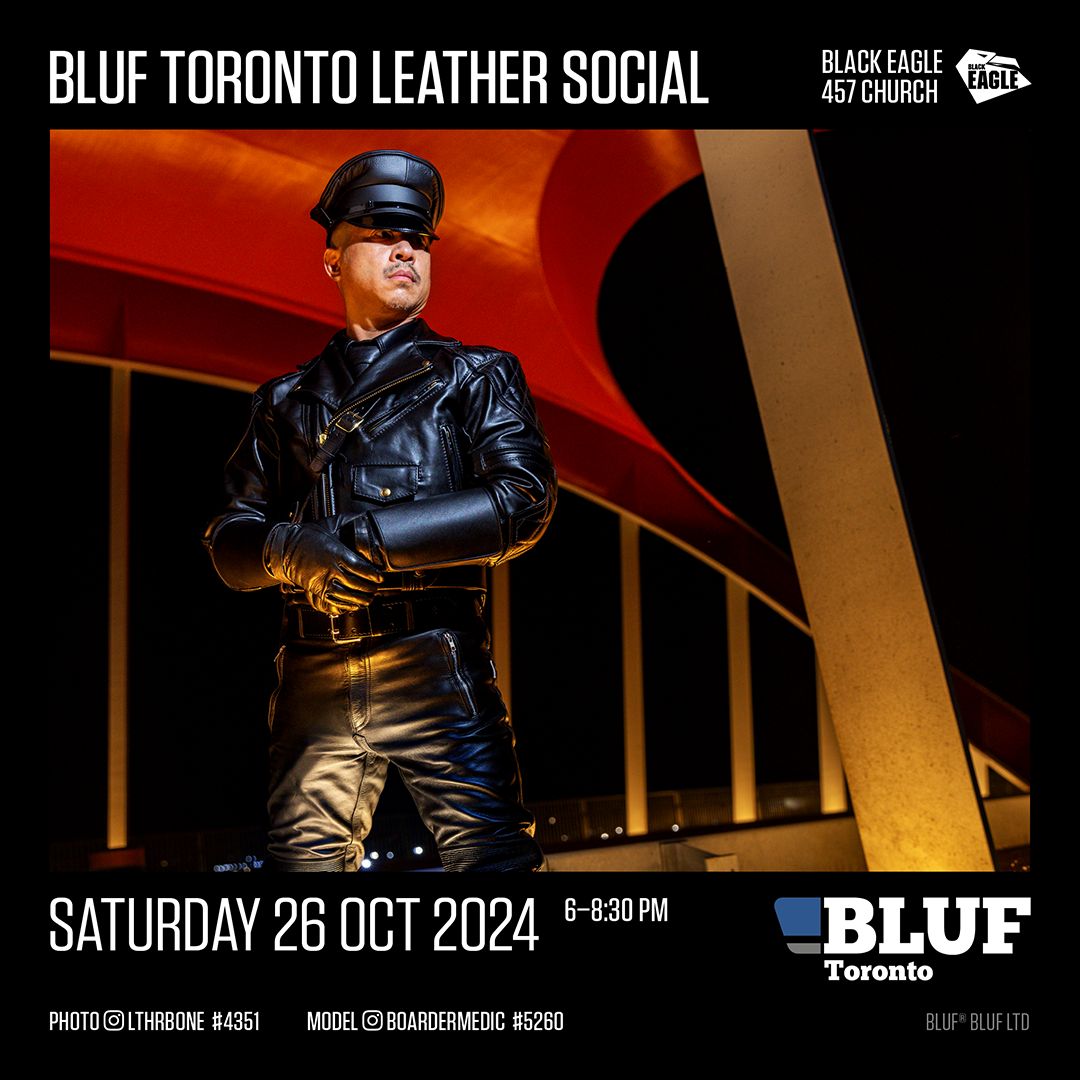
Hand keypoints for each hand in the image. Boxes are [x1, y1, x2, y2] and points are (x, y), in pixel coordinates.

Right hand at [265, 521, 382, 613]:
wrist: (284, 548)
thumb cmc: (305, 536)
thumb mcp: (328, 526)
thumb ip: (346, 523)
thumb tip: (362, 516)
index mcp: (336, 553)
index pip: (361, 567)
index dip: (373, 575)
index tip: (380, 577)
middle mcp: (331, 568)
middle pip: (356, 583)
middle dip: (369, 588)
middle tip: (376, 588)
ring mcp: (323, 580)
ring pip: (347, 595)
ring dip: (360, 599)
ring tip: (369, 599)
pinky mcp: (316, 589)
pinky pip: (334, 601)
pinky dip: (346, 605)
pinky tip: (354, 605)